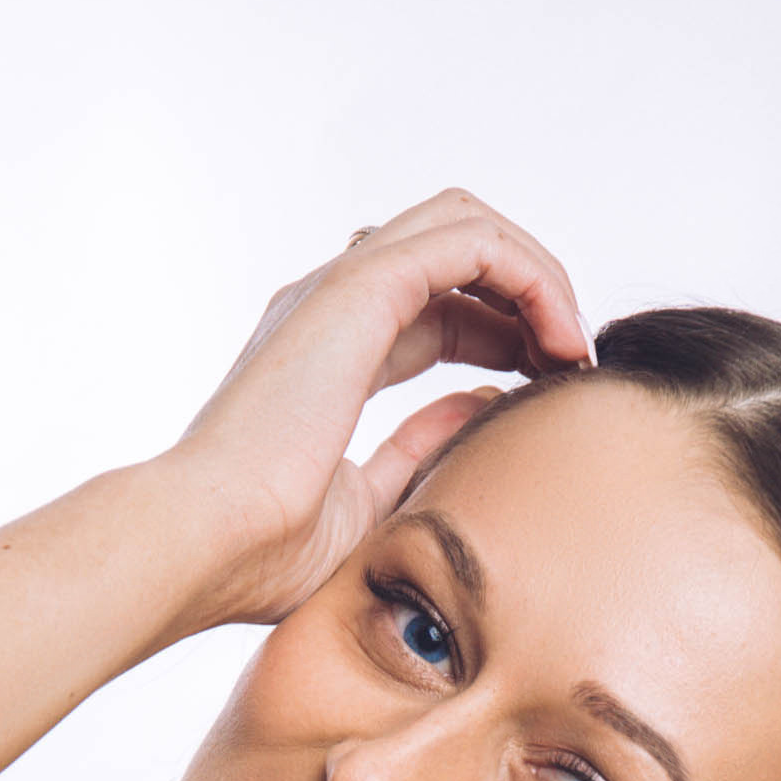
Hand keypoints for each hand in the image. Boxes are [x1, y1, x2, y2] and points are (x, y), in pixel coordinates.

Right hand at [165, 187, 590, 626]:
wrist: (207, 545)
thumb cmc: (263, 553)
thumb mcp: (371, 503)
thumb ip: (423, 448)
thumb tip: (487, 408)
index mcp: (326, 350)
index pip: (435, 307)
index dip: (503, 335)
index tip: (547, 388)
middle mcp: (329, 304)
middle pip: (455, 251)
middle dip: (526, 294)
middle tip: (571, 361)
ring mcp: (340, 288)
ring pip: (468, 226)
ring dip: (537, 276)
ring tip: (573, 346)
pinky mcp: (360, 289)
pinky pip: (473, 243)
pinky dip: (530, 276)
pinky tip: (558, 340)